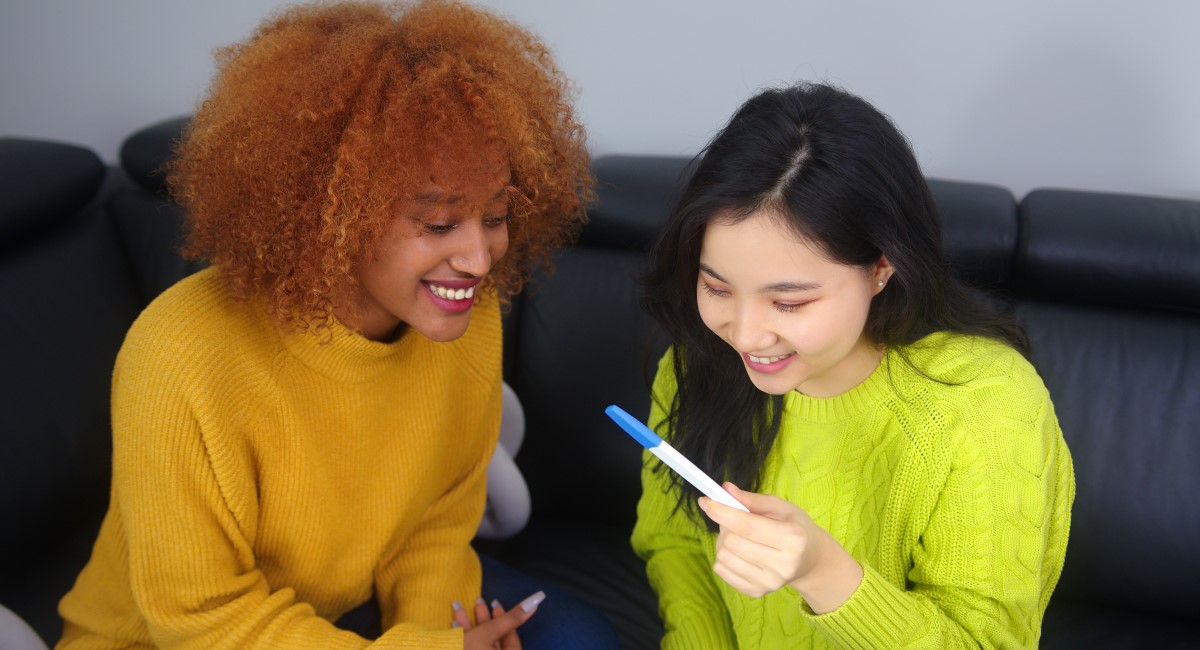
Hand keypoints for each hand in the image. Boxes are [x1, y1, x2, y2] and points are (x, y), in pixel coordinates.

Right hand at [453, 590, 544, 649]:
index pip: (511, 639)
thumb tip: (537, 600)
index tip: (494, 604)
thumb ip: (512, 617)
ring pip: (479, 643)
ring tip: (458, 607)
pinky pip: (469, 647)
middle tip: (478, 602)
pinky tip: (453, 623)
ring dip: (469, 624)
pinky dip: (462, 636)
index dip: (504, 619)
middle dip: (483, 619)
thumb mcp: (489, 631)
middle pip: (493, 640)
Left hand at [700, 483, 861, 612]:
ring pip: (724, 556)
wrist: (810, 560)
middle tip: (733, 519)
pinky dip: (723, 557)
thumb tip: (725, 490)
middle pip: (732, 541)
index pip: (746, 525)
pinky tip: (738, 551)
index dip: (722, 512)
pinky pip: (722, 571)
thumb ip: (751, 499)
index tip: (706, 501)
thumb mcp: (780, 507)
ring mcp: (770, 582)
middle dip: (725, 525)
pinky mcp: (758, 592)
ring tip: (738, 536)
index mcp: (792, 538)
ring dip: (723, 541)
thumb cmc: (794, 528)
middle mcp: (783, 564)